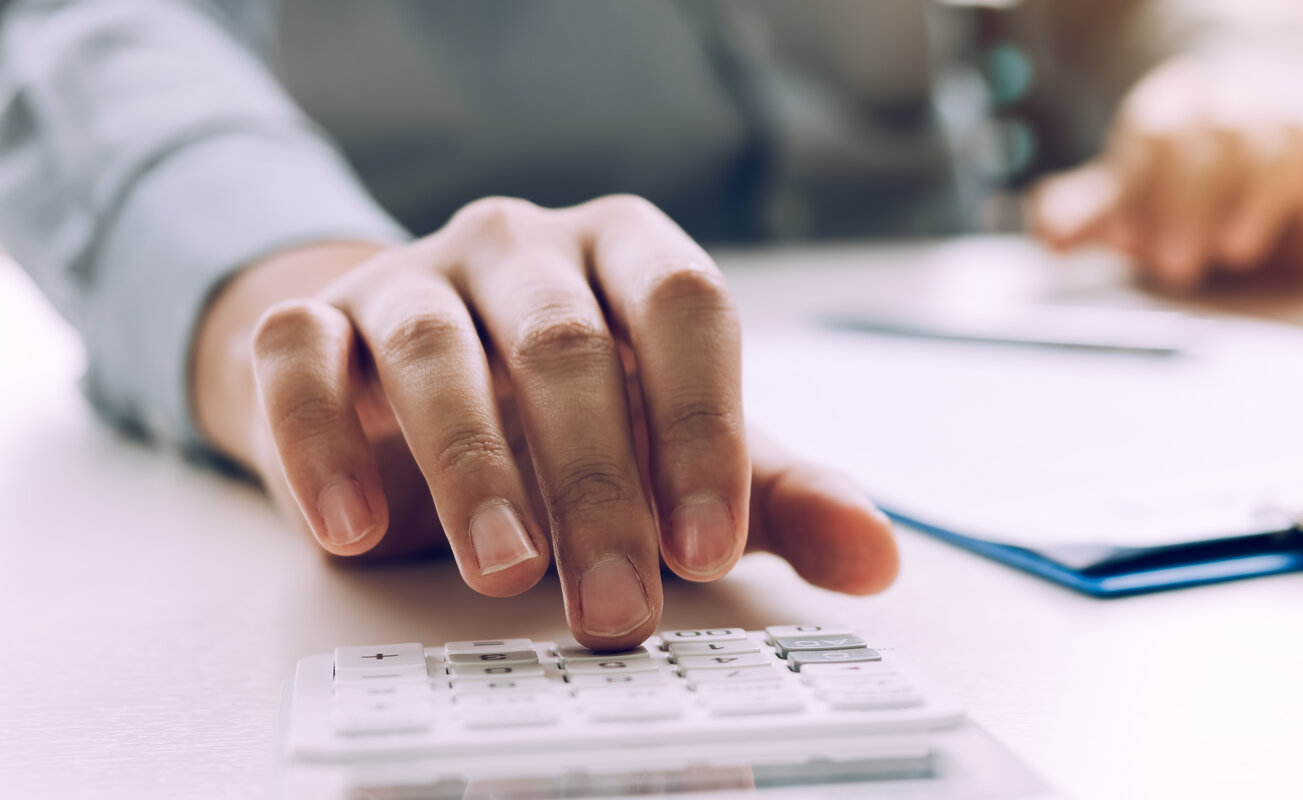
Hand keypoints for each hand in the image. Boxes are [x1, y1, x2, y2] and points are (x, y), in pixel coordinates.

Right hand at [193, 195, 897, 648]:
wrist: (407, 379)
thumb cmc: (576, 414)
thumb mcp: (684, 451)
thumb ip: (776, 496)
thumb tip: (877, 558)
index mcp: (630, 252)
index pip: (684, 306)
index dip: (702, 426)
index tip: (711, 547)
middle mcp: (525, 246)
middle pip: (566, 344)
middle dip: (599, 488)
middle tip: (619, 608)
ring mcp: (412, 275)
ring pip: (435, 350)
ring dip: (473, 471)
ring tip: (507, 576)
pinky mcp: (312, 320)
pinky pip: (297, 359)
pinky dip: (318, 442)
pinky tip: (354, 531)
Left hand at [1031, 56, 1302, 292]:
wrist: (1292, 108)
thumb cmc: (1200, 165)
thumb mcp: (1142, 183)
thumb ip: (1095, 209)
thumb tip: (1049, 234)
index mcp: (1180, 106)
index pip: (1156, 135)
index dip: (1138, 186)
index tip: (1123, 238)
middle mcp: (1240, 106)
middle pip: (1214, 138)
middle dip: (1189, 202)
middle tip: (1170, 265)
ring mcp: (1300, 127)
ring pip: (1281, 146)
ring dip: (1258, 197)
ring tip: (1235, 249)